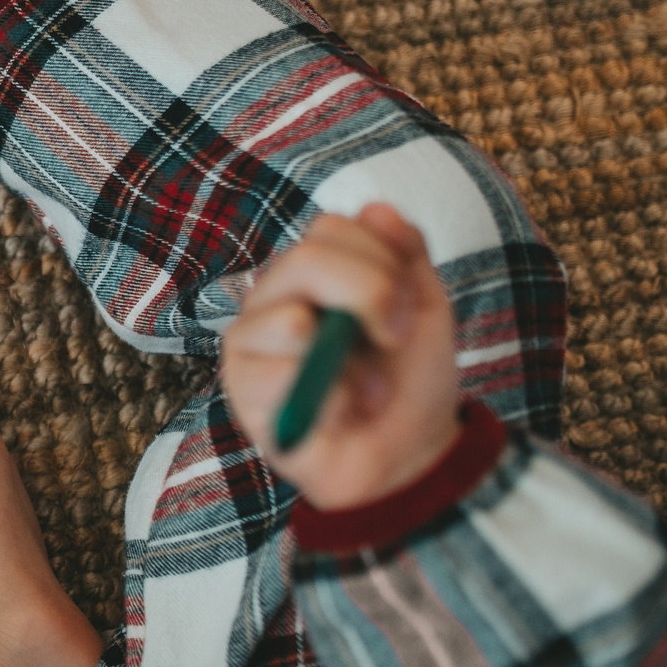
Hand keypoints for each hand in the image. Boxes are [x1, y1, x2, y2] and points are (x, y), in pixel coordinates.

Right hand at [222, 204, 462, 510]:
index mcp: (315, 274)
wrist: (409, 459)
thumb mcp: (424, 309)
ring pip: (291, 317)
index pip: (333, 227)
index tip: (407, 307)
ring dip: (350, 359)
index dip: (381, 260)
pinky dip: (334, 400)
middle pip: (309, 257)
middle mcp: (276, 298)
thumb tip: (376, 207)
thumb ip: (404, 255)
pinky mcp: (242, 388)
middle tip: (394, 338)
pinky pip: (285, 376)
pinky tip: (341, 416)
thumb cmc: (409, 385)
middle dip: (370, 296)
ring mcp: (252, 341)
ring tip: (367, 388)